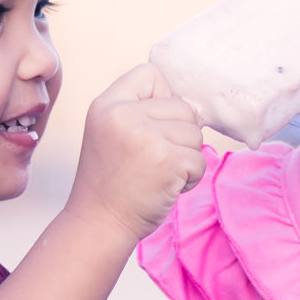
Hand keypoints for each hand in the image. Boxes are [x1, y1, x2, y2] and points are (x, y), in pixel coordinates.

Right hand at [65, 62, 204, 241]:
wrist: (99, 225)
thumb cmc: (112, 182)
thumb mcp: (114, 132)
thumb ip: (145, 111)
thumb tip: (196, 107)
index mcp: (107, 104)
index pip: (151, 74)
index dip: (162, 98)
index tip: (151, 127)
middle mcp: (123, 115)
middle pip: (182, 106)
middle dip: (179, 136)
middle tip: (154, 160)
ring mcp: (145, 136)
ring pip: (195, 133)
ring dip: (186, 158)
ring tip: (159, 174)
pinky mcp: (166, 160)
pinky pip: (200, 160)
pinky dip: (190, 178)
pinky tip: (166, 187)